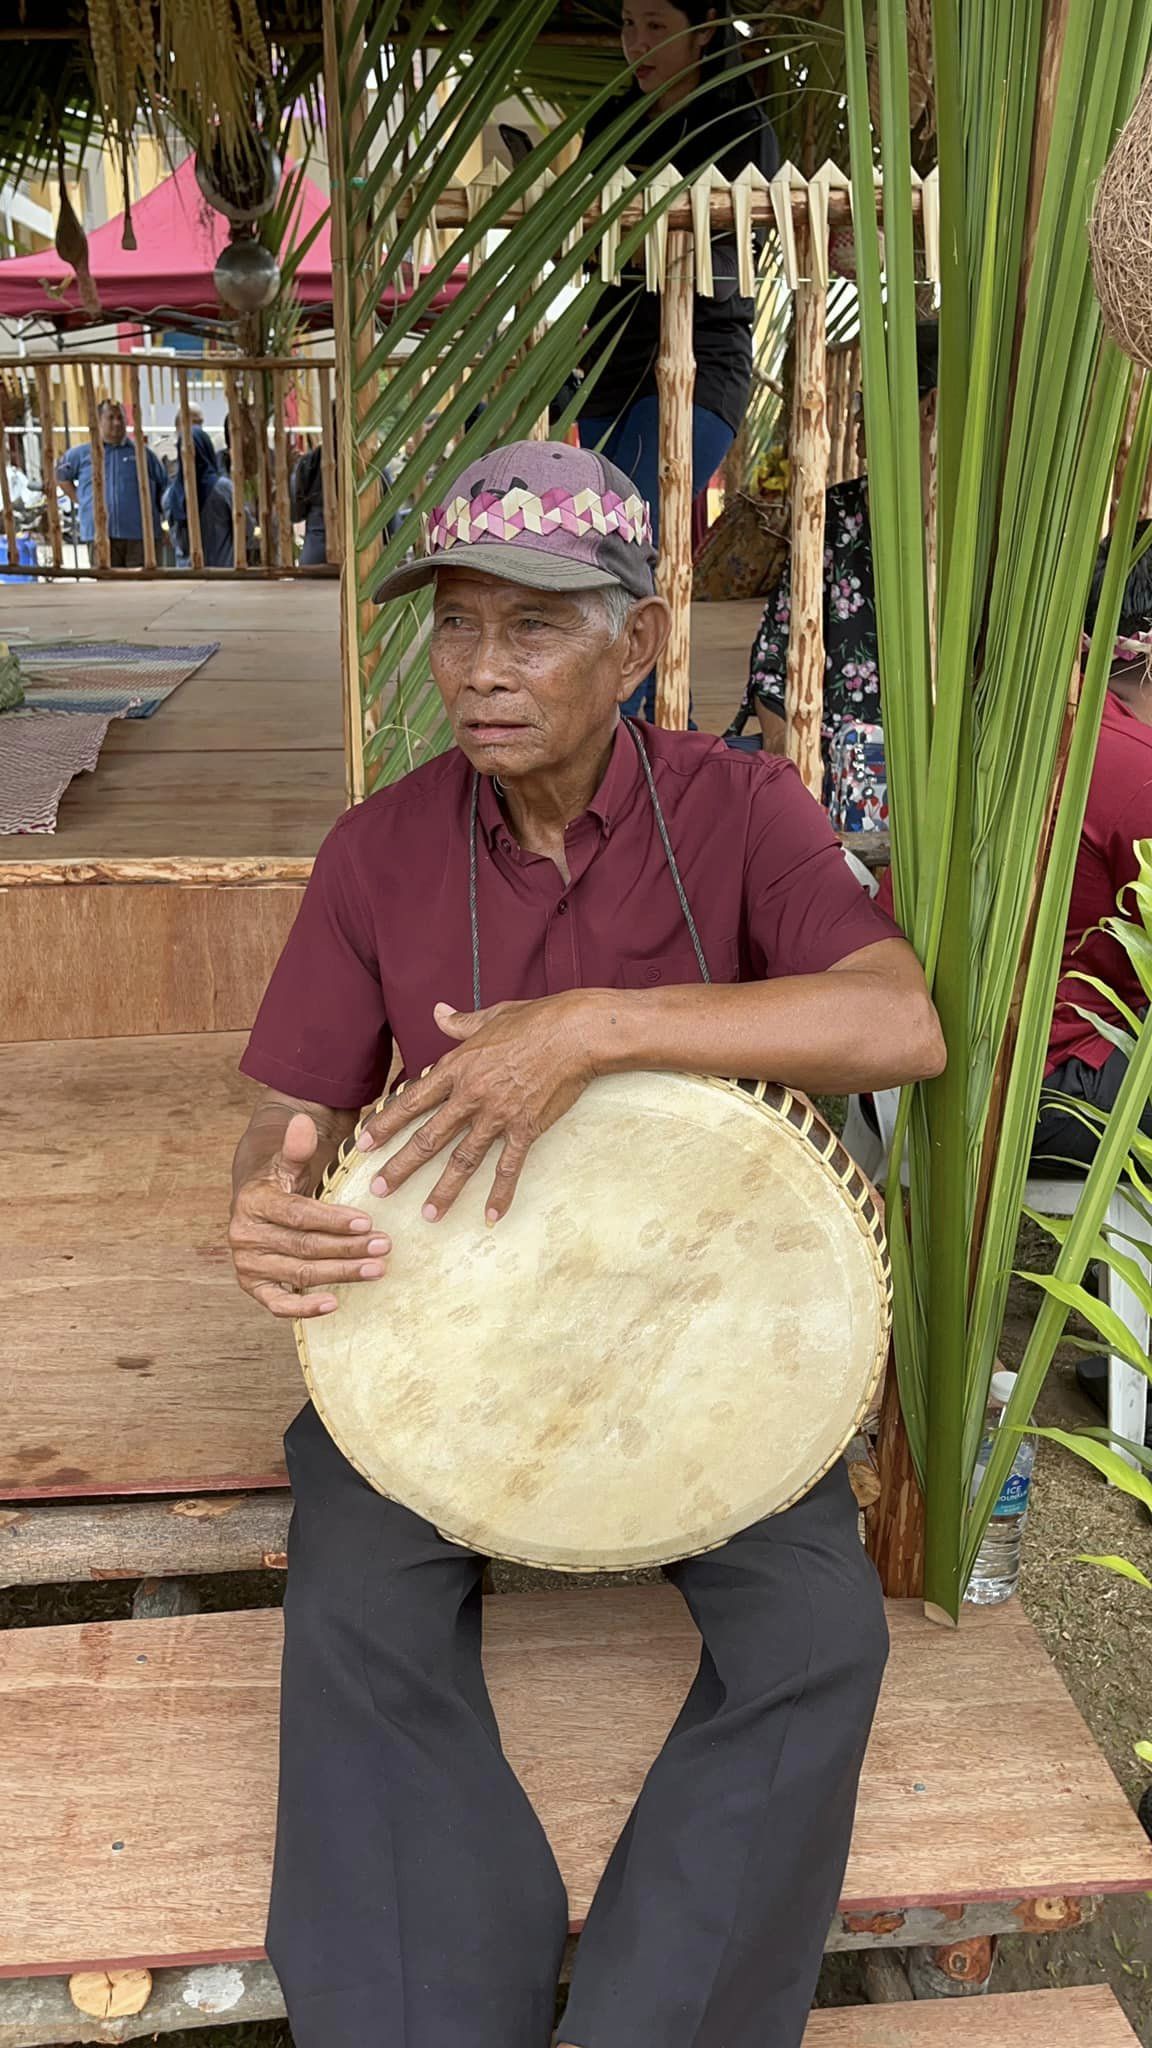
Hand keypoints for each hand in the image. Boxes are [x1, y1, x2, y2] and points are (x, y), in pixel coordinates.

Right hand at [229, 1112, 391, 1319]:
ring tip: (376, 1269)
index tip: (367, 1221)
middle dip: (348, 1247)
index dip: (333, 1220)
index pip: (298, 1214)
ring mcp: (248, 1265)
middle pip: (305, 1246)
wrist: (255, 1208)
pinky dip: (304, 1308)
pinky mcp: (254, 1288)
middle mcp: (244, 1236)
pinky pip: (278, 1305)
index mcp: (252, 1201)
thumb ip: (296, 1147)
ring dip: (341, 1274)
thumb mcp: (287, 1163)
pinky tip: (334, 1304)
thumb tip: (303, 1121)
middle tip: (384, 1246)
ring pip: (300, 1274)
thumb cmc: (281, 1185)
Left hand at [355, 993, 598, 1222]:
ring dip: (444, 1190)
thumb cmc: (534, 1020)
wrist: (574, 1033)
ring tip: (428, 1214)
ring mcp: (498, 1115)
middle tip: (379, 1190)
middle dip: (401, 1167)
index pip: (411, 1101)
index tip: (363, 1143)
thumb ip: (460, 1022)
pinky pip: (509, 1166)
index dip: (384, 1124)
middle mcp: (471, 1096)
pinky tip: (492, 1215)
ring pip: (463, 1159)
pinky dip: (501, 1193)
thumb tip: (438, 1011)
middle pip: (428, 1138)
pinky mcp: (525, 1128)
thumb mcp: (490, 1017)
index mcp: (458, 1068)